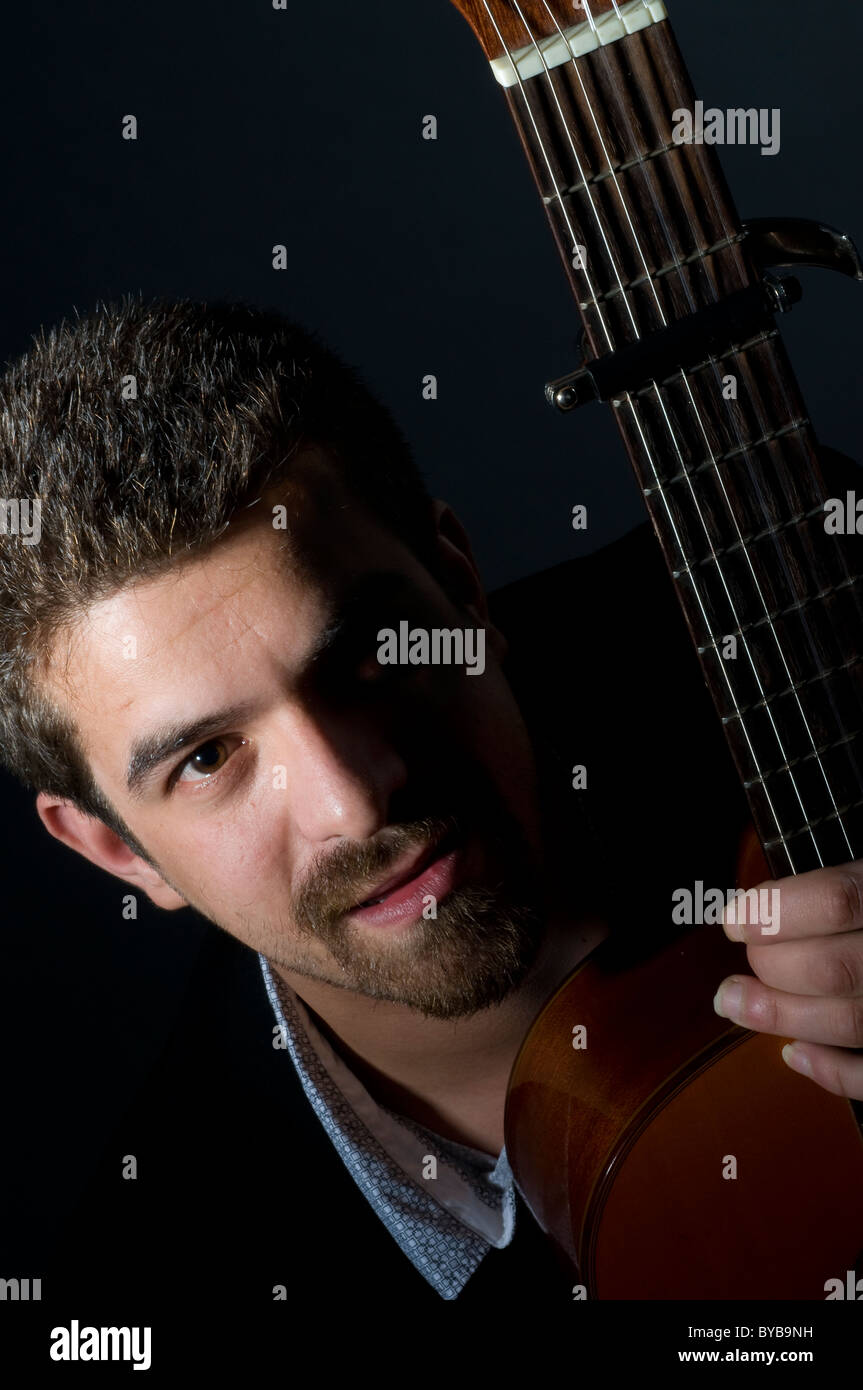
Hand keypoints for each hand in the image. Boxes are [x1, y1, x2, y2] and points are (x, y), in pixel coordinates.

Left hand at [714, 862, 862, 1101]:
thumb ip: (845, 888)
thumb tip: (763, 909)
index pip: (838, 900)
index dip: (774, 911)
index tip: (732, 919)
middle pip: (836, 967)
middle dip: (772, 968)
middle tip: (742, 960)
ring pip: (854, 1022)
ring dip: (784, 1016)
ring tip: (737, 1003)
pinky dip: (835, 1072)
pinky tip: (794, 1053)